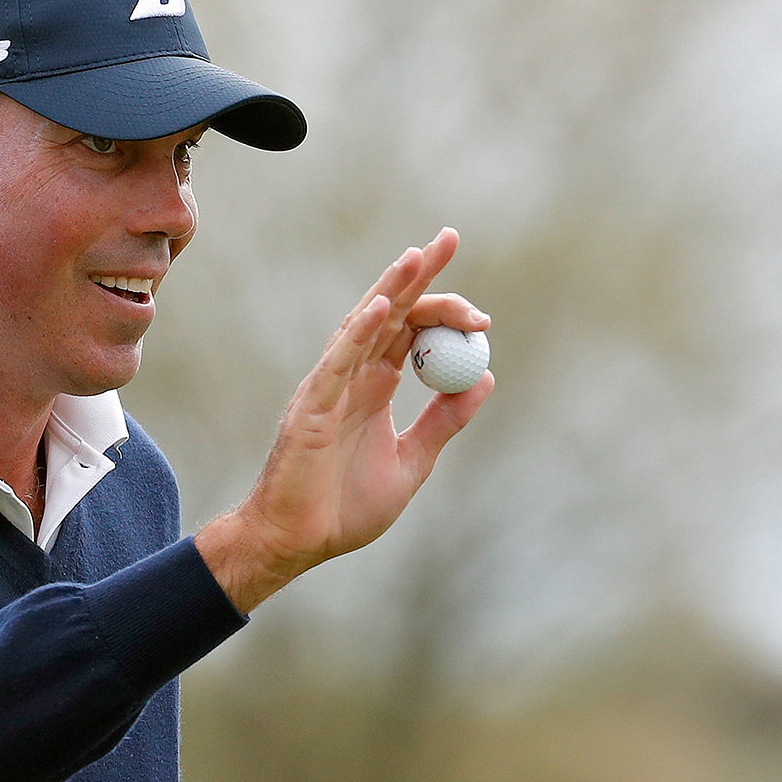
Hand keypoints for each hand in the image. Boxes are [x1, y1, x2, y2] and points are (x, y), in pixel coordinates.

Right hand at [196, 228, 493, 612]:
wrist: (297, 542)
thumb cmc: (342, 509)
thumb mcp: (411, 463)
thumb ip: (444, 421)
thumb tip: (484, 378)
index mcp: (373, 389)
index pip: (410, 333)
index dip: (442, 312)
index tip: (482, 317)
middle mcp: (351, 378)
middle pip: (389, 314)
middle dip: (419, 276)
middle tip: (449, 239)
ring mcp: (328, 388)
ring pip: (361, 326)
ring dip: (391, 288)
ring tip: (418, 255)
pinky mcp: (311, 407)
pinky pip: (336, 363)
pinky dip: (357, 334)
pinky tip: (380, 308)